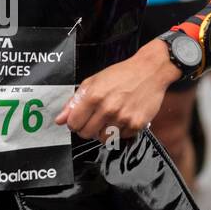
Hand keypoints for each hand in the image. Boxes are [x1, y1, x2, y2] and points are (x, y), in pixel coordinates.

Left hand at [55, 40, 179, 141]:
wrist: (150, 71)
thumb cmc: (122, 74)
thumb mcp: (93, 82)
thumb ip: (75, 101)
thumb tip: (60, 119)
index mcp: (94, 96)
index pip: (73, 124)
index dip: (74, 123)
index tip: (79, 119)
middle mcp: (108, 109)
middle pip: (86, 134)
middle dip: (87, 129)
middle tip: (94, 119)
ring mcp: (123, 118)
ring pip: (103, 139)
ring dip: (103, 132)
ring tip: (109, 119)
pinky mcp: (137, 124)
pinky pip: (121, 137)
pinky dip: (120, 131)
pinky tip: (123, 118)